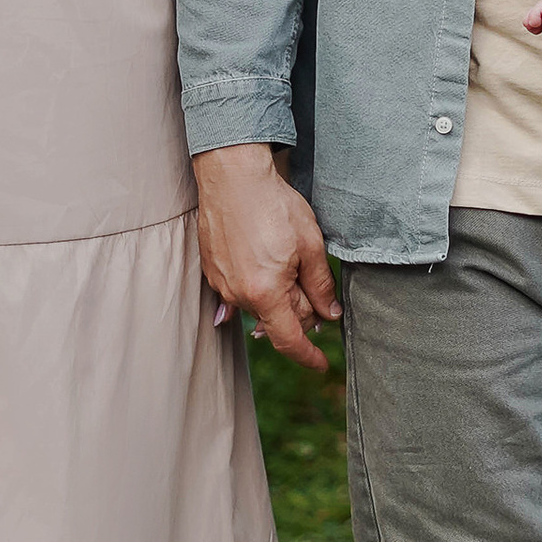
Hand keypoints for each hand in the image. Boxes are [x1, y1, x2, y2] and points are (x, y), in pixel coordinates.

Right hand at [194, 143, 340, 372]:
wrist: (231, 176)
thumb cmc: (273, 206)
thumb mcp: (310, 245)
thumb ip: (320, 285)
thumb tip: (328, 314)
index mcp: (266, 293)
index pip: (289, 340)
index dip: (308, 356)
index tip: (321, 365)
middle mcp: (239, 295)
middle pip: (277, 320)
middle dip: (300, 313)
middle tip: (318, 291)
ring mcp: (222, 284)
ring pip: (259, 305)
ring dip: (278, 297)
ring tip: (290, 264)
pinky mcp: (212, 270)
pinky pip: (240, 291)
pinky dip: (257, 288)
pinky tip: (263, 270)